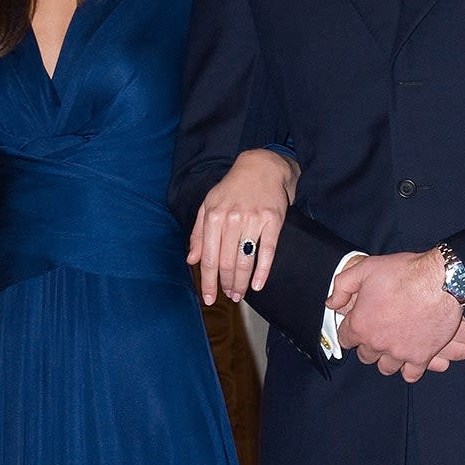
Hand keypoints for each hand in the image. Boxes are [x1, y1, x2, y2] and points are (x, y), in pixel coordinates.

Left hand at [189, 149, 299, 304]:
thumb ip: (198, 233)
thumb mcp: (209, 205)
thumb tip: (192, 259)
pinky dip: (262, 271)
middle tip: (229, 296)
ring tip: (240, 294)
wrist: (262, 166)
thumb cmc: (232, 188)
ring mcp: (253, 220)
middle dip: (226, 284)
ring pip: (245, 260)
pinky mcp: (273, 220)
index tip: (209, 298)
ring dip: (241, 282)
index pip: (209, 257)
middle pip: (226, 262)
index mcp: (213, 216)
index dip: (208, 281)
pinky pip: (267, 251)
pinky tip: (258, 285)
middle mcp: (232, 219)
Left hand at [327, 247, 464, 381]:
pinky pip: (410, 374)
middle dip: (368, 345)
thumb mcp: (365, 269)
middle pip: (365, 355)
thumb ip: (342, 286)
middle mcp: (377, 343)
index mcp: (361, 324)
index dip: (350, 331)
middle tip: (378, 331)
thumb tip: (331, 303)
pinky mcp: (421, 357)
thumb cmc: (403, 273)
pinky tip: (410, 357)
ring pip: (386, 367)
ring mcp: (399, 353)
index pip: (345, 339)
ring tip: (393, 345)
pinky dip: (408, 368)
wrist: (441, 281)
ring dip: (387, 358)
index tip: (357, 325)